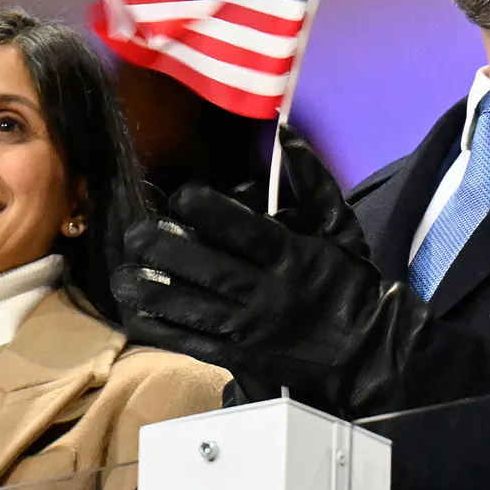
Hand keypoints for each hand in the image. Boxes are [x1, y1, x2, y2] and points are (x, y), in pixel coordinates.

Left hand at [112, 125, 420, 419]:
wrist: (367, 353)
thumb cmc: (351, 284)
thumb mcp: (341, 227)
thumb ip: (313, 179)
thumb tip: (285, 133)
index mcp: (289, 256)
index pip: (242, 230)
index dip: (207, 211)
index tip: (183, 197)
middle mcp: (265, 292)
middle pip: (206, 269)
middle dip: (164, 251)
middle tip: (135, 233)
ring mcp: (249, 328)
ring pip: (192, 308)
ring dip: (152, 292)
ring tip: (121, 276)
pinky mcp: (239, 356)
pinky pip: (192, 343)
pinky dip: (161, 329)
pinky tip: (135, 313)